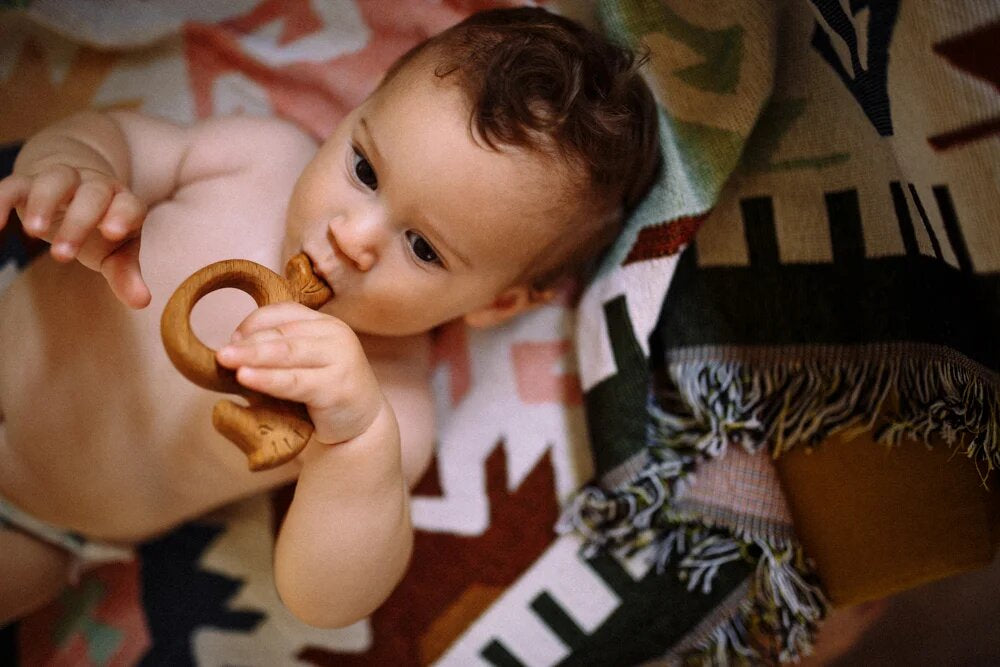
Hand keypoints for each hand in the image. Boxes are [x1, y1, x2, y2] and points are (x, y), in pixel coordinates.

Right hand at [0, 164, 149, 307]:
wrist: (76, 191)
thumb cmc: (102, 230)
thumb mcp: (116, 254)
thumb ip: (126, 276)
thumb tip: (142, 303)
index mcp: (123, 203)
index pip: (129, 205)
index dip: (123, 215)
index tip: (111, 234)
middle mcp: (96, 186)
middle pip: (92, 195)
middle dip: (79, 222)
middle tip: (62, 256)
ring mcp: (63, 180)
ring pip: (55, 180)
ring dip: (43, 203)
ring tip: (32, 233)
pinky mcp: (29, 182)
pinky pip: (13, 184)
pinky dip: (1, 201)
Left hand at [215, 302, 384, 445]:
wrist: (359, 427)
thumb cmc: (323, 395)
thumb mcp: (301, 366)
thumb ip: (275, 354)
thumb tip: (231, 349)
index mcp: (324, 324)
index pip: (284, 312)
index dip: (254, 323)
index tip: (231, 339)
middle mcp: (336, 334)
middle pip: (284, 333)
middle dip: (248, 342)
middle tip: (221, 353)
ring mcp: (340, 358)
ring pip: (288, 353)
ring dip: (254, 356)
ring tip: (226, 360)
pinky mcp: (337, 386)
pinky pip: (295, 381)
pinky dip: (268, 379)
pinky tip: (246, 378)